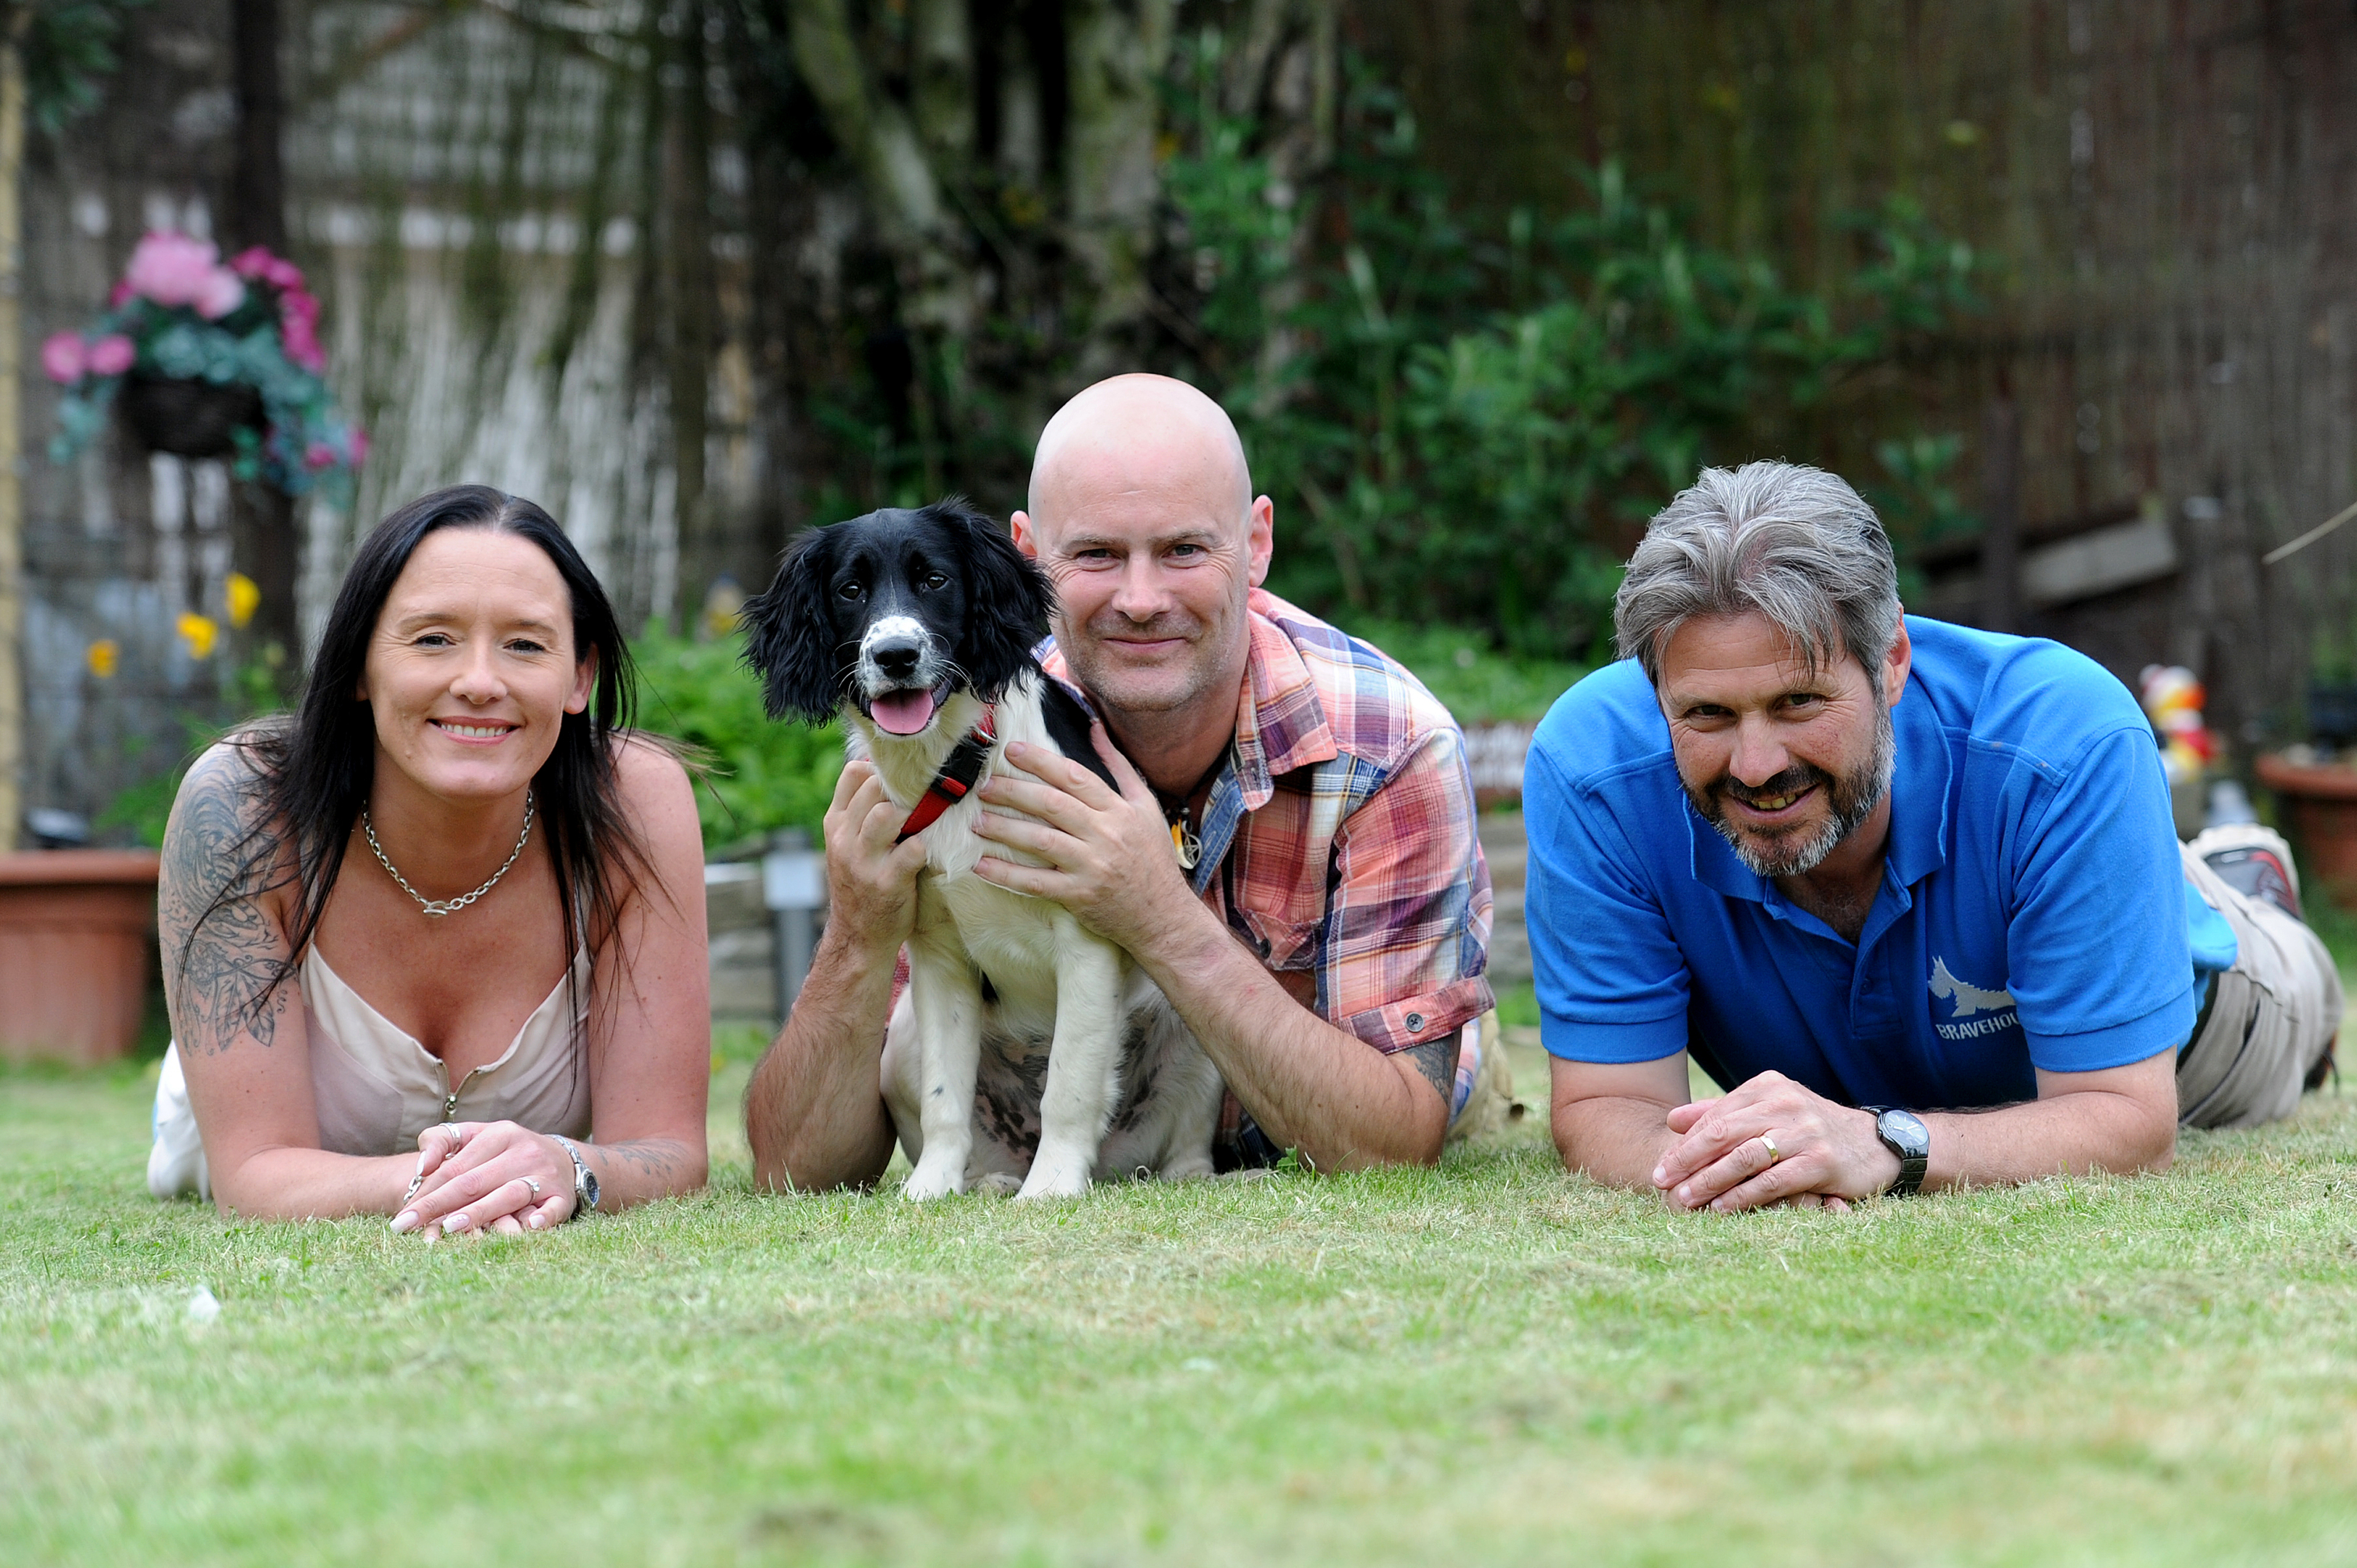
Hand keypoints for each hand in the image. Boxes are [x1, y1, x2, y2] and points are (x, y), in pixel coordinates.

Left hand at [392, 1121, 573, 1237]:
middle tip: (406, 1226)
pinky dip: (543, 1218)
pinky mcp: (563, 1195)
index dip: (426, 1190)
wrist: (565, 1158)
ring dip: (481, 1211)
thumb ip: (444, 1139)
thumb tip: (422, 1165)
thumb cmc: (510, 1152)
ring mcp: (545, 1174)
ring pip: (510, 1194)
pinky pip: (553, 1208)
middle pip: (475, 1181)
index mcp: (499, 1134)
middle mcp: (523, 1152)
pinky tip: (529, 1228)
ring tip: (450, 1227)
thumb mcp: (479, 1135)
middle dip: (438, 1205)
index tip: (402, 1214)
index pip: (456, 1166)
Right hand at [823, 759, 930, 962]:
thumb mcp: (846, 844)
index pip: (853, 773)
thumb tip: (883, 768)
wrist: (857, 937)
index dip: (881, 770)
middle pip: (873, 787)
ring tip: (921, 826)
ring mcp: (864, 862)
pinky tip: (928, 855)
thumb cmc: (861, 883)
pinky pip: (913, 849)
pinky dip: (926, 848)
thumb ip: (859, 811)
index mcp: (835, 824)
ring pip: (887, 813)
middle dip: (901, 790)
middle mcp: (844, 839)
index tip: (901, 781)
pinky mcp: (888, 882)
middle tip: (920, 802)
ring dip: (911, 815)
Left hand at [969, 725, 1198, 955]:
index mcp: (1119, 810)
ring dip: (1004, 828)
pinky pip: (1036, 882)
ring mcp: (1091, 866)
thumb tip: (1096, 727)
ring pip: (1040, 840)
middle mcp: (1106, 835)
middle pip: (1052, 805)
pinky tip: (982, 865)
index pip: (1075, 777)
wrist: (1164, 916)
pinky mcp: (1079, 895)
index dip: (1041, 761)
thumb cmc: (1152, 858)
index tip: (1012, 750)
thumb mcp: (1145, 807)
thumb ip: (1119, 766)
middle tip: (985, 787)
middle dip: (1013, 791)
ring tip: (977, 821)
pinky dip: (1006, 874)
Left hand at [1650, 1071, 1900, 1212]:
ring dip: (1710, 1182)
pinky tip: (1722, 1209)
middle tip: (1662, 1183)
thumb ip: (1722, 1113)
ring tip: (1685, 1201)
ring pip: (1745, 1157)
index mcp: (1768, 1087)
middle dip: (1688, 1161)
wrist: (1876, 1145)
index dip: (1685, 1144)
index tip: (1661, 1168)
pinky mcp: (1821, 1161)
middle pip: (1725, 1134)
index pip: (1716, 1116)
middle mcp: (1785, 1104)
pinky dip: (1743, 1196)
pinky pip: (1772, 1181)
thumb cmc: (1812, 1130)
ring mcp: (1805, 1131)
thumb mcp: (1770, 1111)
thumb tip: (1672, 1120)